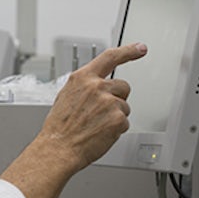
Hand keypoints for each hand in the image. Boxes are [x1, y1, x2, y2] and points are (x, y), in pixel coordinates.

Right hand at [39, 42, 147, 171]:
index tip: (140, 48)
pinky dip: (115, 129)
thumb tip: (98, 84)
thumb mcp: (66, 96)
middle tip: (101, 112)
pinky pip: (125, 122)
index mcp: (82, 78)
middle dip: (117, 98)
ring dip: (115, 116)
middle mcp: (97, 87)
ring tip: (95, 125)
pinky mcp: (118, 119)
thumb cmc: (60, 127)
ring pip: (124, 106)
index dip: (128, 51)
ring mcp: (109, 102)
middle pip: (123, 86)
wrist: (58, 148)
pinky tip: (100, 133)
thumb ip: (85, 87)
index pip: (110, 57)